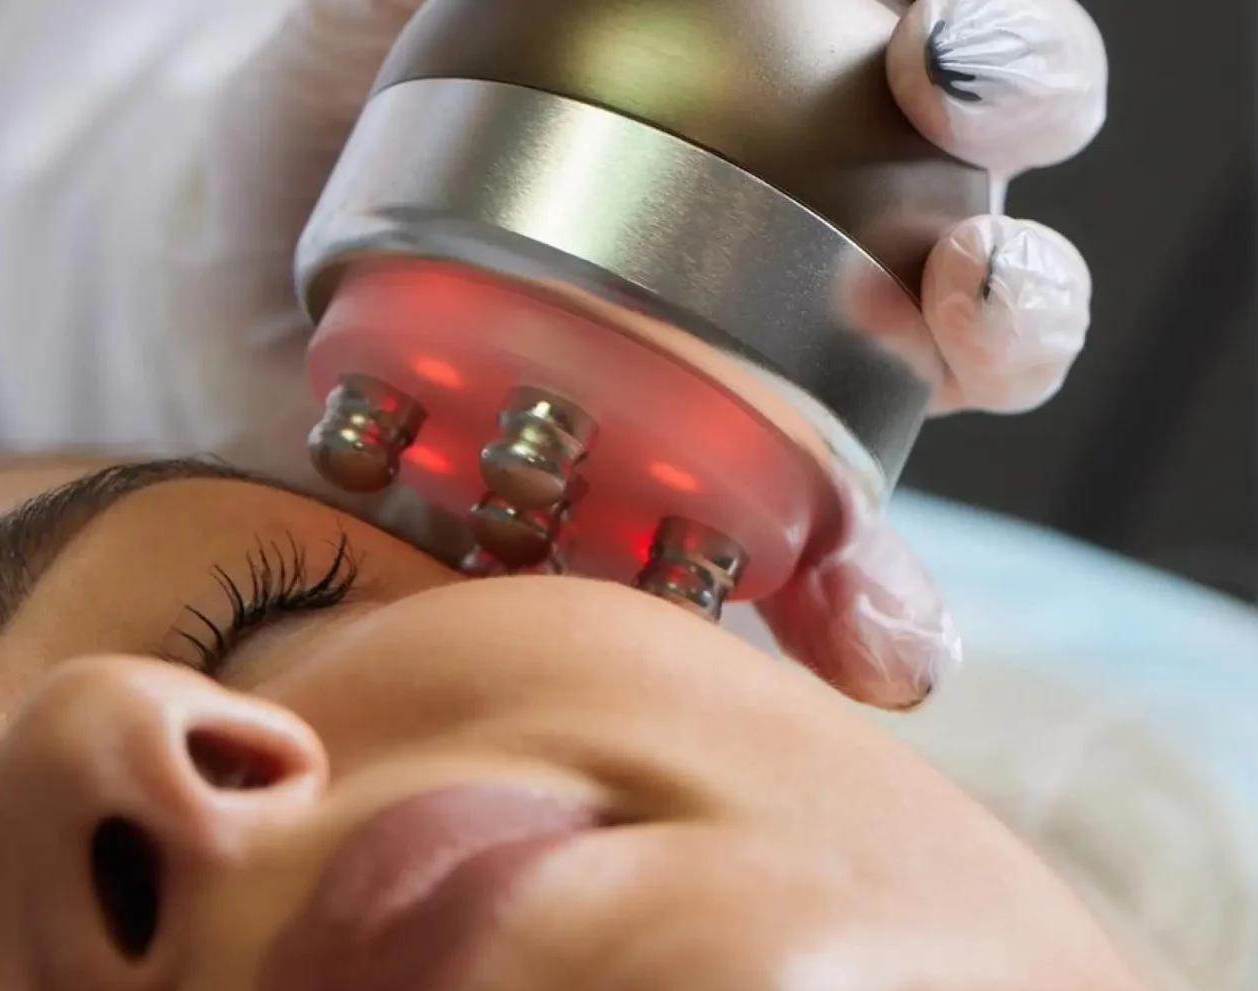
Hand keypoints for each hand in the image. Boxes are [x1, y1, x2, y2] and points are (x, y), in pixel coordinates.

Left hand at [200, 0, 1106, 709]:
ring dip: (949, 516)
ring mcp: (786, 420)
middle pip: (991, 282)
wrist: (239, 320)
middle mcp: (828, 264)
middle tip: (965, 284)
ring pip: (916, 488)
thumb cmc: (325, 138)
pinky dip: (850, 629)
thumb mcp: (364, 22)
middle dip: (1017, 291)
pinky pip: (821, 594)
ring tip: (909, 554)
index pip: (954, 71)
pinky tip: (847, 659)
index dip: (997, 61)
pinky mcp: (721, 545)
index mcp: (797, 112)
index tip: (935, 66)